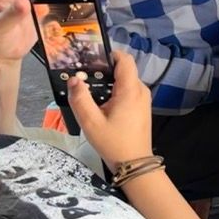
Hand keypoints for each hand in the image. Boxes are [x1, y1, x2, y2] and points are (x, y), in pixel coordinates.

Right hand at [66, 52, 153, 171]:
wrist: (134, 163)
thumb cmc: (113, 142)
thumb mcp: (91, 122)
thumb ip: (80, 99)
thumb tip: (74, 79)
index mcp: (131, 90)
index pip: (125, 60)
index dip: (109, 55)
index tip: (92, 60)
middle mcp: (140, 90)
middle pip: (124, 70)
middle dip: (104, 70)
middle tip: (85, 77)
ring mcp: (143, 99)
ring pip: (125, 81)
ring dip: (109, 83)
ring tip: (90, 91)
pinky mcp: (142, 107)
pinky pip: (128, 91)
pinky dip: (115, 92)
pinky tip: (101, 104)